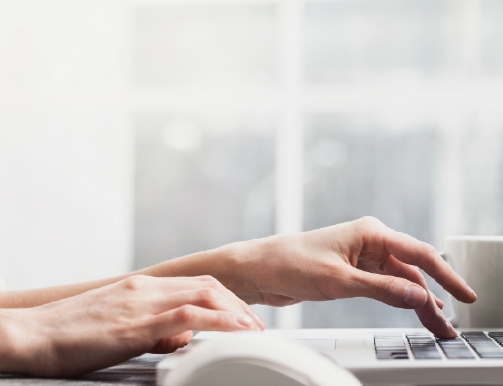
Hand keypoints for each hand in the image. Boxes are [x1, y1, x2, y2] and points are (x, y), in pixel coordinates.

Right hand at [0, 275, 262, 376]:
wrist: (29, 335)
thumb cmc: (68, 337)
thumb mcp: (119, 330)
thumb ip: (153, 331)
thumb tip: (181, 340)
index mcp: (141, 287)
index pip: (196, 284)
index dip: (227, 298)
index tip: (244, 316)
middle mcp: (146, 289)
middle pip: (208, 286)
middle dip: (239, 304)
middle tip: (256, 326)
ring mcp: (141, 303)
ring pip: (204, 295)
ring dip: (236, 312)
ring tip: (254, 331)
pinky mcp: (135, 324)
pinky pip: (188, 316)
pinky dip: (218, 321)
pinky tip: (235, 332)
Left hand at [228, 217, 476, 337]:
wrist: (258, 269)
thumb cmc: (290, 263)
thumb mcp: (340, 281)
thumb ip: (382, 290)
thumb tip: (418, 296)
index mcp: (372, 232)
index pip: (420, 254)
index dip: (447, 276)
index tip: (466, 294)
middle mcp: (372, 241)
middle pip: (415, 270)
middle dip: (434, 297)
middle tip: (449, 324)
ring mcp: (364, 256)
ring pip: (403, 280)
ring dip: (420, 302)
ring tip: (438, 325)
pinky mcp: (356, 271)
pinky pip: (389, 286)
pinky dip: (403, 299)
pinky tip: (417, 309)